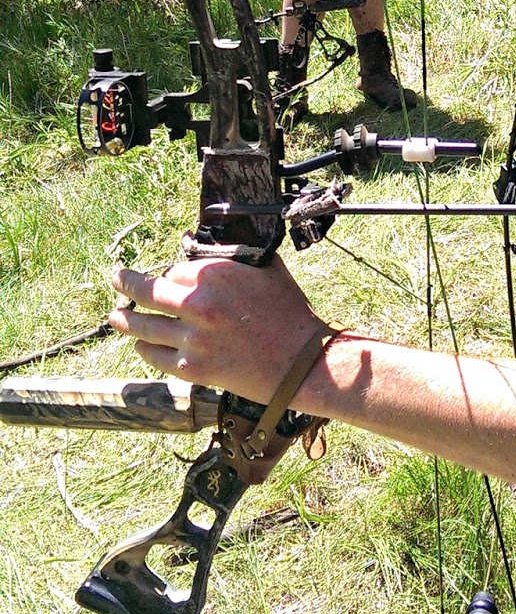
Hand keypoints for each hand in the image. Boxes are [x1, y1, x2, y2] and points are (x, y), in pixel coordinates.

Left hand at [110, 257, 325, 401]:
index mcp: (215, 274)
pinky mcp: (191, 368)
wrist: (302, 362)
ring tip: (115, 317)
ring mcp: (191, 338)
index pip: (173, 270)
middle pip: (147, 291)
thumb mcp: (266, 269)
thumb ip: (236, 256)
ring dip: (125, 320)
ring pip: (143, 326)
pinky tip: (140, 345)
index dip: (170, 274)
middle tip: (116, 279)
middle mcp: (198, 303)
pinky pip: (155, 355)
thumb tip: (210, 246)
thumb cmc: (289, 313)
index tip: (167, 276)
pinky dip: (145, 349)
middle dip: (126, 284)